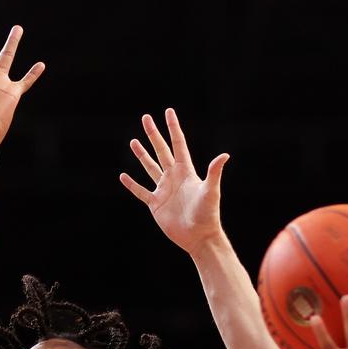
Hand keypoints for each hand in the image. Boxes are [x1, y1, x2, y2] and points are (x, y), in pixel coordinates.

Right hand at [119, 108, 229, 255]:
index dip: (173, 128)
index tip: (168, 112)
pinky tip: (123, 176)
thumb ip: (214, 172)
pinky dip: (132, 184)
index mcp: (186, 171)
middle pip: (161, 151)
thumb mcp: (211, 191)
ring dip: (142, 155)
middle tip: (146, 118)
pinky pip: (141, 191)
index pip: (178, 144)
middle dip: (153, 135)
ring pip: (150, 167)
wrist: (199, 237)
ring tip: (133, 142)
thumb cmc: (208, 214)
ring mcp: (164, 190)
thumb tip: (224, 155)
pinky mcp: (156, 204)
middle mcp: (174, 177)